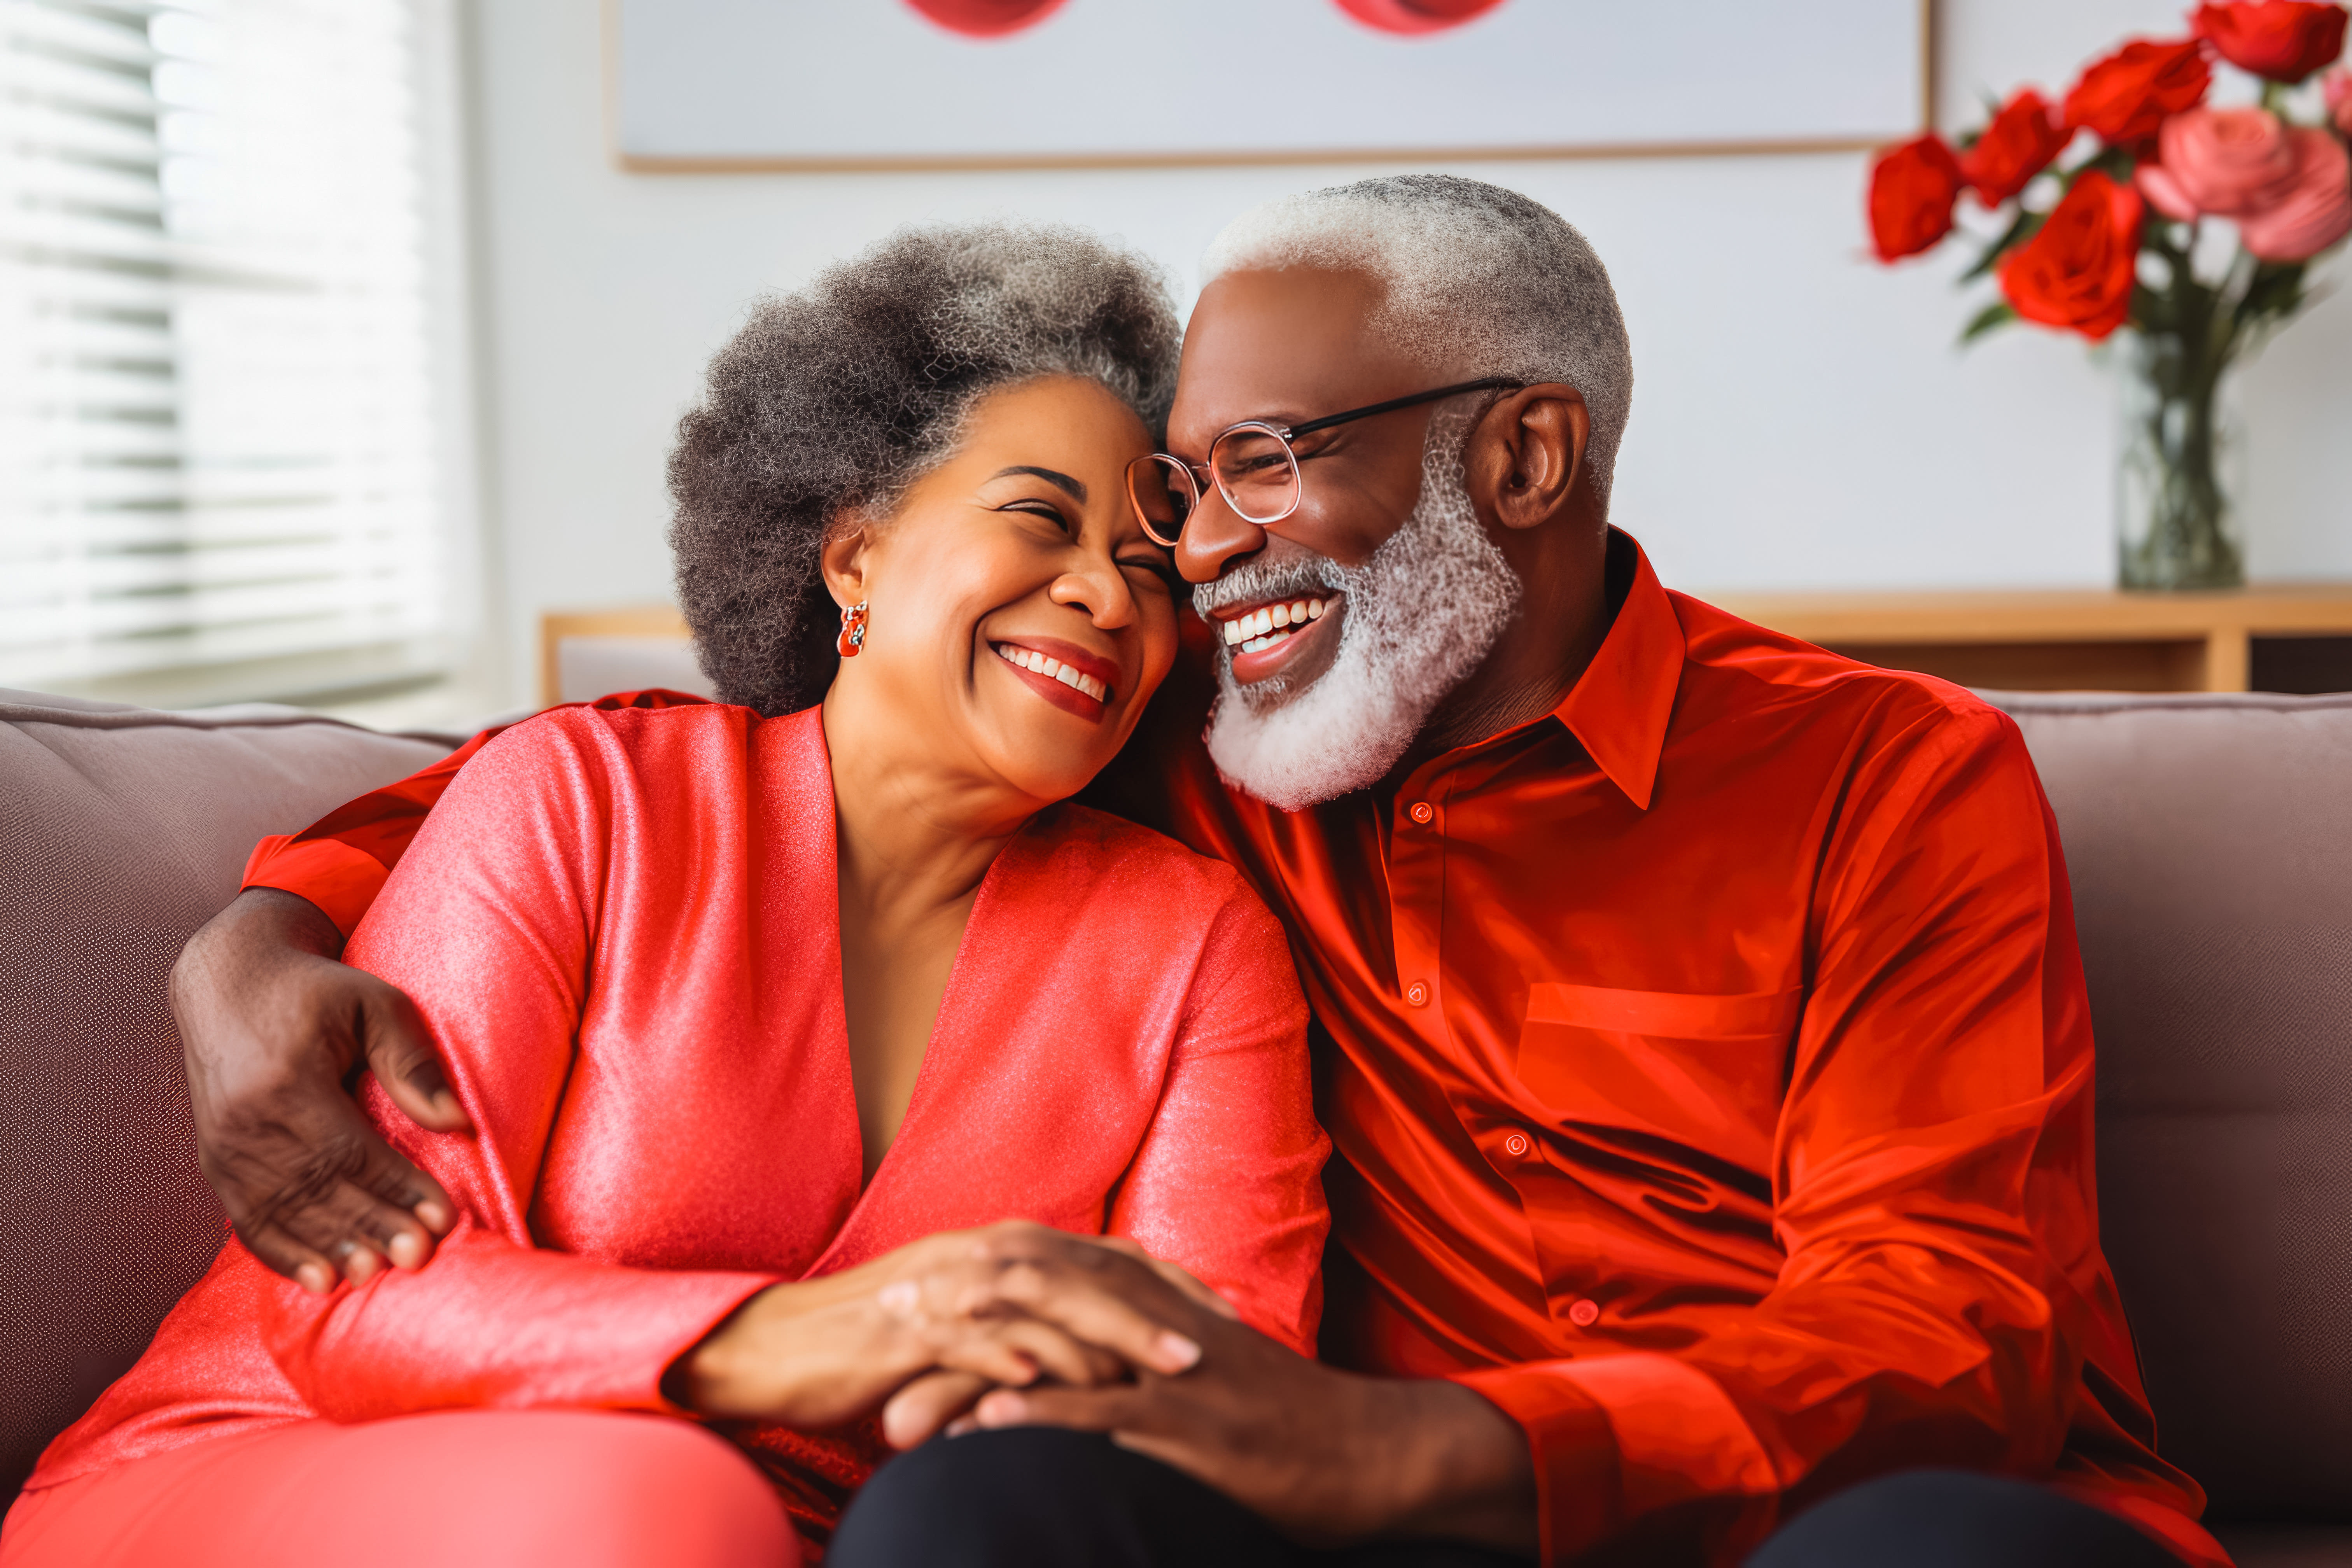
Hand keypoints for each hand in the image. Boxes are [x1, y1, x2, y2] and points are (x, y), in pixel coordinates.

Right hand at [173, 888, 466, 1292]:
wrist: (229, 980)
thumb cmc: (315, 990)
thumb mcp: (372, 1003)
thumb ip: (412, 1062)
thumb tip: (458, 1122)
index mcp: (284, 1082)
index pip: (349, 1150)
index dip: (398, 1187)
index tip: (443, 1217)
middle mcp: (244, 1121)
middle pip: (316, 1189)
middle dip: (370, 1226)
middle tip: (416, 1258)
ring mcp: (222, 1145)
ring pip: (282, 1212)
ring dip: (328, 1248)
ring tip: (368, 1276)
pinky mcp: (213, 1159)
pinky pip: (247, 1218)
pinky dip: (282, 1251)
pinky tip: (316, 1279)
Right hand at [670, 1222, 1210, 1432]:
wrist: (782, 1346)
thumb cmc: (880, 1343)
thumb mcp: (968, 1326)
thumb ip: (1030, 1327)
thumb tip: (1097, 1355)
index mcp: (1003, 1249)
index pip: (1106, 1259)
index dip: (1167, 1285)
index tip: (1223, 1316)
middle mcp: (983, 1254)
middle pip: (1087, 1276)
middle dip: (1154, 1312)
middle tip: (1210, 1349)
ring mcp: (945, 1288)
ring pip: (1042, 1307)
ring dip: (1103, 1341)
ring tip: (1157, 1375)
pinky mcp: (908, 1329)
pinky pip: (971, 1345)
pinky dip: (1012, 1362)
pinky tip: (1048, 1386)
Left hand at [913, 1294, 1538, 1552]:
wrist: (1372, 1452)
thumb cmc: (1284, 1420)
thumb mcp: (1206, 1367)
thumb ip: (1139, 1353)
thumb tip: (1064, 1370)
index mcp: (1154, 1309)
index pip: (1044, 1280)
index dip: (968, 1287)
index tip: (898, 1300)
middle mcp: (1156, 1329)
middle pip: (1034, 1307)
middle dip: (952, 1320)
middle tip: (874, 1334)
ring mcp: (1173, 1378)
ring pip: (1057, 1359)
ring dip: (972, 1374)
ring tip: (900, 1391)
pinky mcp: (1193, 1429)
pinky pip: (1107, 1418)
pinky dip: (1045, 1414)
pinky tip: (990, 1419)